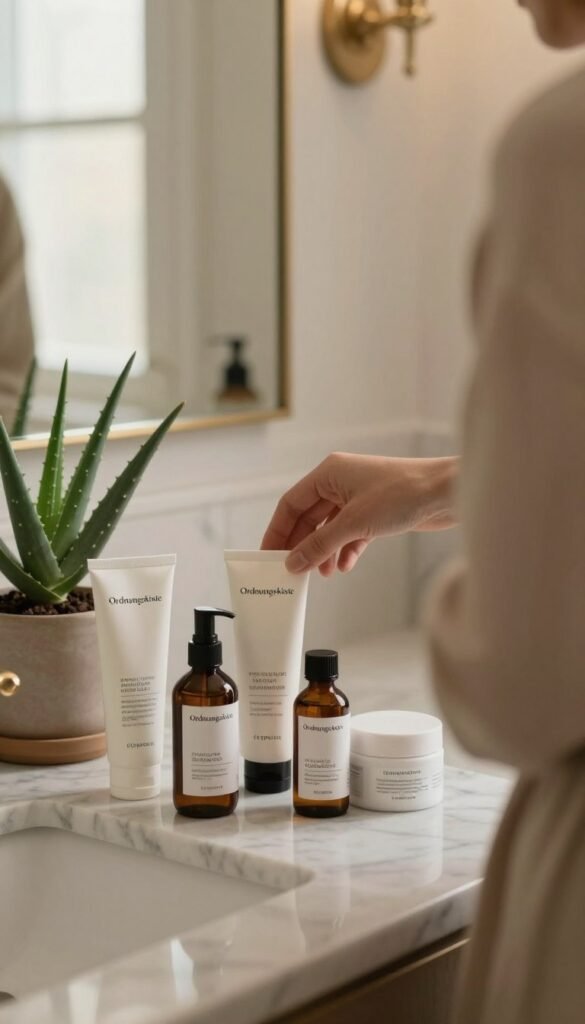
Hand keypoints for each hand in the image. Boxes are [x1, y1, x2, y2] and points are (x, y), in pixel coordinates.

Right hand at [261, 453, 457, 575]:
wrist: (447, 493)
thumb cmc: (404, 493)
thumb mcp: (354, 523)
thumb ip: (319, 545)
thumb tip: (293, 561)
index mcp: (329, 473)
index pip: (291, 503)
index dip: (278, 531)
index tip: (268, 555)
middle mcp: (342, 482)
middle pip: (309, 518)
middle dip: (303, 545)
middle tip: (294, 571)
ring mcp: (360, 497)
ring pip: (330, 528)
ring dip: (325, 552)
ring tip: (323, 574)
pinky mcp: (377, 512)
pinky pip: (351, 534)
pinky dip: (346, 550)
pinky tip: (346, 566)